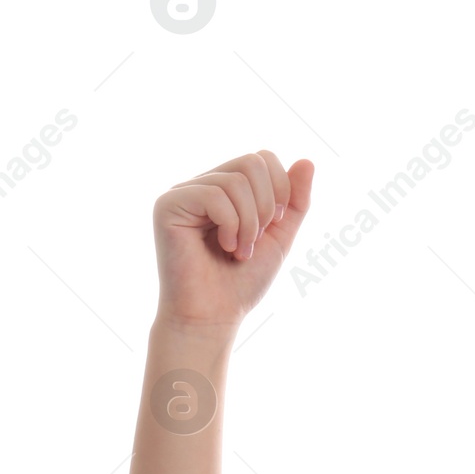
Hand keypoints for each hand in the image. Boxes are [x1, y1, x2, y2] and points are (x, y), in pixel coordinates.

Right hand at [152, 150, 313, 330]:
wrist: (214, 315)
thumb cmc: (242, 282)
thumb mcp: (279, 236)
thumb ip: (294, 201)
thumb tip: (307, 160)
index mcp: (226, 190)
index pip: (262, 158)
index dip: (280, 189)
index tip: (273, 225)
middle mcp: (202, 185)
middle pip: (252, 162)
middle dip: (266, 206)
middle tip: (256, 240)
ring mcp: (182, 193)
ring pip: (235, 181)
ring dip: (249, 223)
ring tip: (239, 251)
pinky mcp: (167, 205)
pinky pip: (214, 195)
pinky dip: (231, 226)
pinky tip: (224, 248)